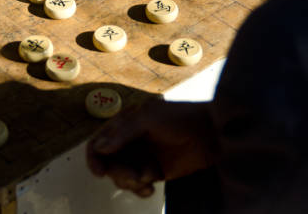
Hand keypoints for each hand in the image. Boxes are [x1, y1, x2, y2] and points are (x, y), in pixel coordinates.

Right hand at [86, 98, 217, 196]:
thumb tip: (100, 148)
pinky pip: (137, 185)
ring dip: (130, 182)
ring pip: (121, 176)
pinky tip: (150, 189)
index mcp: (125, 123)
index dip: (94, 157)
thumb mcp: (149, 117)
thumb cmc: (181, 117)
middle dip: (118, 172)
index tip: (99, 172)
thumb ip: (123, 131)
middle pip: (108, 163)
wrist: (212, 133)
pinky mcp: (154, 172)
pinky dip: (139, 189)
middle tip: (135, 176)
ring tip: (147, 180)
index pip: (99, 141)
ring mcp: (141, 157)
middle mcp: (129, 141)